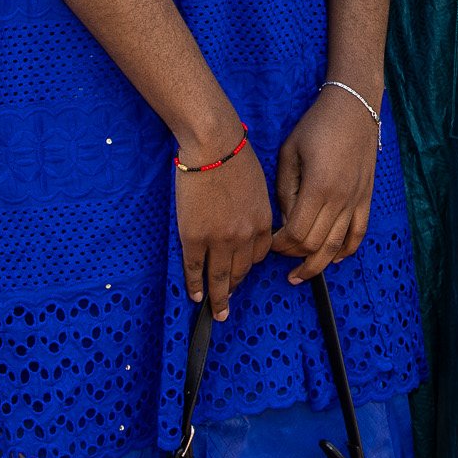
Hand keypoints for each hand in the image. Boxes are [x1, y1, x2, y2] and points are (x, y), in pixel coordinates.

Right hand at [173, 120, 276, 320]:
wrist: (213, 146)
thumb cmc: (235, 156)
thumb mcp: (258, 184)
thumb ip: (254, 207)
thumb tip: (245, 218)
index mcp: (263, 222)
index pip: (259, 255)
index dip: (249, 265)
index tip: (242, 271)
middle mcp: (245, 237)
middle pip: (241, 271)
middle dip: (235, 288)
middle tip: (229, 302)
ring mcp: (219, 239)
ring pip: (219, 277)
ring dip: (219, 298)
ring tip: (217, 311)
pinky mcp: (194, 237)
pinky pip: (194, 268)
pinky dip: (195, 285)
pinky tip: (196, 296)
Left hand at [271, 87, 379, 283]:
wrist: (354, 108)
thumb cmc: (317, 126)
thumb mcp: (289, 153)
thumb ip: (285, 190)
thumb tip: (284, 219)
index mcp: (318, 187)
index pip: (296, 232)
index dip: (279, 245)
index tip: (268, 244)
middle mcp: (341, 199)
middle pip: (314, 244)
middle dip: (293, 255)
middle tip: (279, 255)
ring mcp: (357, 200)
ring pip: (337, 246)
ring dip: (317, 263)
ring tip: (301, 274)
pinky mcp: (366, 198)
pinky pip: (358, 233)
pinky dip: (346, 251)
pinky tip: (333, 259)